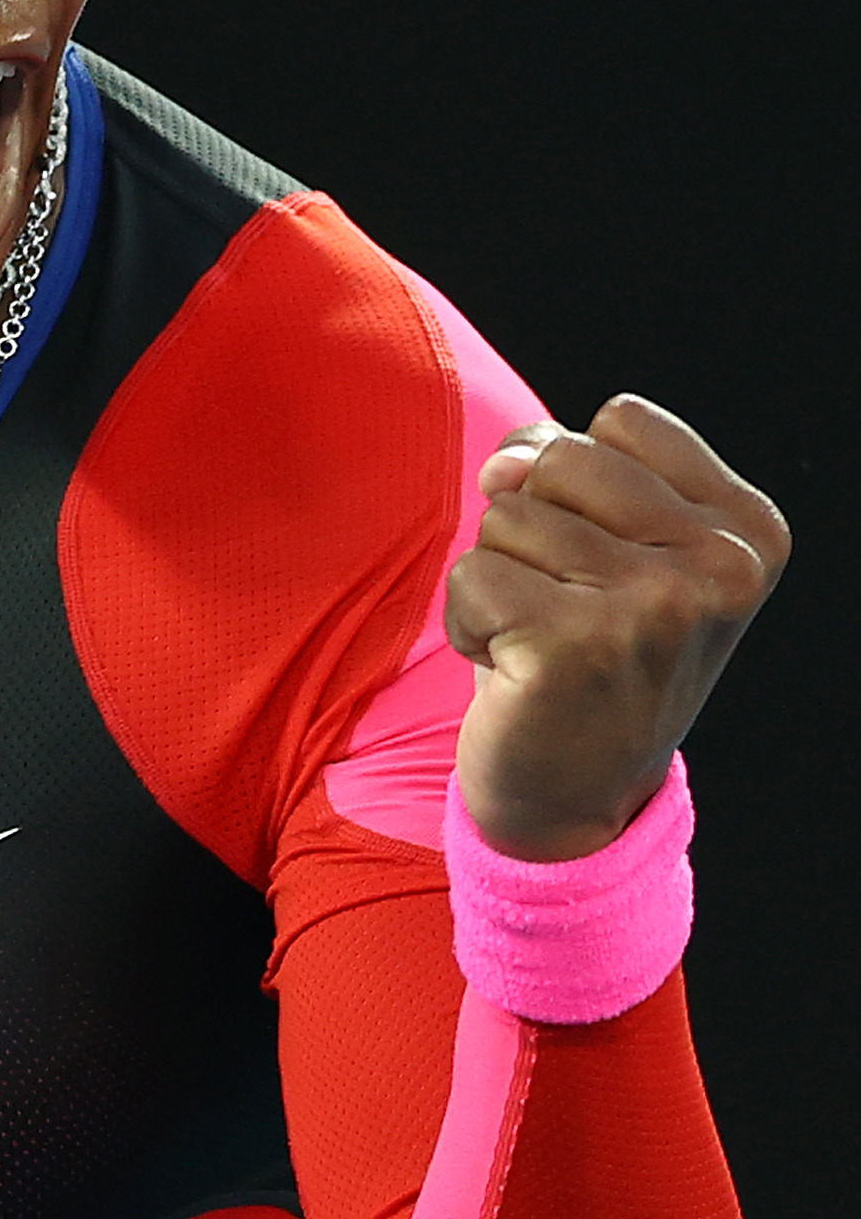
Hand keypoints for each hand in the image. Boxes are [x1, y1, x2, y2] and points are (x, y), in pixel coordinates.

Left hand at [447, 395, 789, 861]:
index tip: (610, 567)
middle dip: (534, 528)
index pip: (621, 420)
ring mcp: (655, 606)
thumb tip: (503, 466)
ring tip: (542, 642)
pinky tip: (516, 671)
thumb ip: (560, 466)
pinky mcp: (576, 647)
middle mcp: (721, 566)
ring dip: (499, 579)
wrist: (578, 799)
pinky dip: (468, 622)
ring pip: (507, 515)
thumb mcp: (605, 541)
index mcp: (750, 529)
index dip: (580, 484)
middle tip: (568, 610)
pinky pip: (471, 575)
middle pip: (560, 458)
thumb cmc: (586, 651)